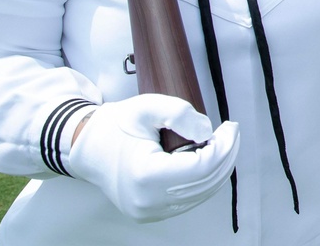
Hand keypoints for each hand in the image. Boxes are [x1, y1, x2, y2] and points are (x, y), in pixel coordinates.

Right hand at [68, 94, 238, 222]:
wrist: (88, 146)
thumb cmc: (115, 126)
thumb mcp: (147, 106)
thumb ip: (180, 114)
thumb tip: (206, 132)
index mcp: (146, 175)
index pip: (202, 167)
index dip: (224, 147)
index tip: (231, 127)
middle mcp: (147, 201)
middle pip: (205, 183)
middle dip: (226, 156)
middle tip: (231, 133)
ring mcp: (148, 211)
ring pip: (200, 194)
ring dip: (217, 168)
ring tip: (220, 144)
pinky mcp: (151, 213)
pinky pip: (188, 199)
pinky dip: (203, 179)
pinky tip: (205, 159)